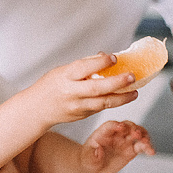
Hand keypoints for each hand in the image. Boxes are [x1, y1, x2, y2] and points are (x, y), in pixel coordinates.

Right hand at [23, 53, 140, 126]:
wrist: (37, 109)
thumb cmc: (50, 86)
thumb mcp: (62, 71)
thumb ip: (83, 65)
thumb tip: (105, 57)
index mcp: (65, 76)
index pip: (85, 68)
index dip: (101, 62)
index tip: (114, 58)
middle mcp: (71, 92)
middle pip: (98, 88)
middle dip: (117, 82)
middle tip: (132, 76)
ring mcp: (77, 106)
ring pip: (103, 103)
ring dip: (121, 98)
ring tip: (135, 92)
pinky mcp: (81, 116)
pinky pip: (99, 108)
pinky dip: (112, 102)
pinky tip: (122, 97)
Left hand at [80, 120, 153, 172]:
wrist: (93, 166)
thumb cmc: (88, 158)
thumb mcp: (87, 157)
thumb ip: (92, 154)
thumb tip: (98, 150)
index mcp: (104, 132)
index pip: (111, 125)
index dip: (116, 125)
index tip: (121, 127)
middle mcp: (116, 134)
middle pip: (127, 126)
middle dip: (133, 128)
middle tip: (136, 134)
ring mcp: (125, 140)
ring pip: (137, 134)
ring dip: (143, 136)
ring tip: (146, 143)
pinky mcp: (132, 149)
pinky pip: (142, 146)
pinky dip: (148, 147)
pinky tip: (151, 151)